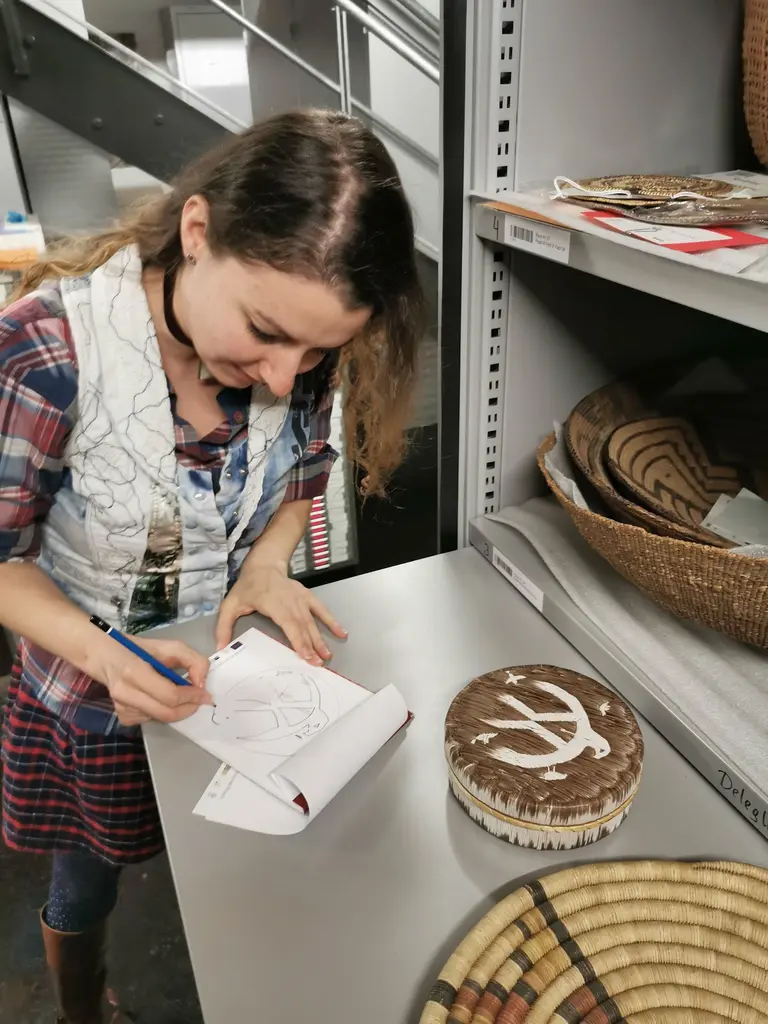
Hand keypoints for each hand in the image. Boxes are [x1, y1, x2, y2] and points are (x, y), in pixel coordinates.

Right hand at [91, 637, 212, 727]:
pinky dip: (162, 711)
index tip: (205, 694)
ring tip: (178, 694)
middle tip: (199, 700)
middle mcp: (125, 693)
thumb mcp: (170, 647)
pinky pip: (151, 720)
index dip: (191, 697)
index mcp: (134, 672)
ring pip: (160, 718)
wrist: (108, 658)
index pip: (169, 695)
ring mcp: (121, 708)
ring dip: (175, 709)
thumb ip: (193, 660)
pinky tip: (158, 698)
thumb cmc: (141, 650)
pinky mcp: (123, 717)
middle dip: (188, 708)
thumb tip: (201, 683)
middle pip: (166, 713)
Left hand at [215, 561, 346, 664]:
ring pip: (312, 621)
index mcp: (273, 602)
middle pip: (303, 626)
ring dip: (320, 639)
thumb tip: (221, 648)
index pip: (288, 624)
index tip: (306, 656)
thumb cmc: (247, 586)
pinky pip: (322, 610)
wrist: (264, 565)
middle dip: (312, 646)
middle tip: (318, 664)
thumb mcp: (230, 604)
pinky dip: (332, 621)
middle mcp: (290, 600)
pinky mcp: (307, 596)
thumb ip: (224, 627)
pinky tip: (341, 633)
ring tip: (327, 655)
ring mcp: (301, 598)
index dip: (298, 641)